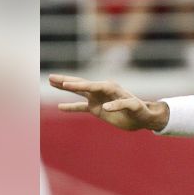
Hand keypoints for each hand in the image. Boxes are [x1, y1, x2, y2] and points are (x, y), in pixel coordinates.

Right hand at [50, 74, 166, 131]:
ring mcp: (98, 99)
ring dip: (65, 88)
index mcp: (110, 88)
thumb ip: (122, 105)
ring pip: (78, 92)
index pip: (91, 85)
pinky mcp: (97, 109)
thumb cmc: (141, 111)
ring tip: (51, 82)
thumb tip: (105, 108)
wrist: (143, 117)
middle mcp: (102, 91)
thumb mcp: (134, 107)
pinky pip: (81, 107)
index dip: (79, 85)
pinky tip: (60, 107)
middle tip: (51, 77)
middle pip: (81, 84)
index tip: (66, 85)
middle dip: (66, 81)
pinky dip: (71, 107)